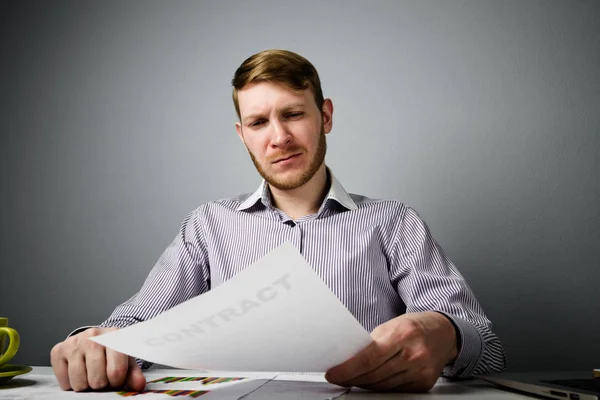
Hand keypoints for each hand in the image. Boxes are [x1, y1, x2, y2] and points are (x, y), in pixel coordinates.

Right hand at [50, 327, 145, 391]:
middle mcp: (92, 336)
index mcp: (114, 336)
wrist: (93, 338)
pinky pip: (64, 381)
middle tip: (103, 377)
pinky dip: (71, 383)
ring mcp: (74, 342)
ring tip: (91, 375)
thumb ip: (133, 373)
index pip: (116, 371)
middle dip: (101, 384)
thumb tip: (138, 385)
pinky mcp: (58, 350)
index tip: (116, 379)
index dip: (117, 382)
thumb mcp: (126, 359)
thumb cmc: (111, 351)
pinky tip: (78, 372)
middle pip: (97, 380)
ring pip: (79, 383)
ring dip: (86, 385)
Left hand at [325, 311, 457, 391]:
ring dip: (364, 384)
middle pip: (374, 375)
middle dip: (352, 378)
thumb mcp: (391, 325)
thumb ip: (373, 342)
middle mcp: (413, 354)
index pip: (368, 358)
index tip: (333, 373)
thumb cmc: (413, 326)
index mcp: (402, 334)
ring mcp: (421, 371)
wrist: (443, 333)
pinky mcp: (424, 383)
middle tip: (339, 377)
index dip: (347, 370)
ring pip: (383, 386)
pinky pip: (395, 390)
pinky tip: (373, 381)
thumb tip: (349, 359)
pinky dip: (381, 387)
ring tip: (353, 378)